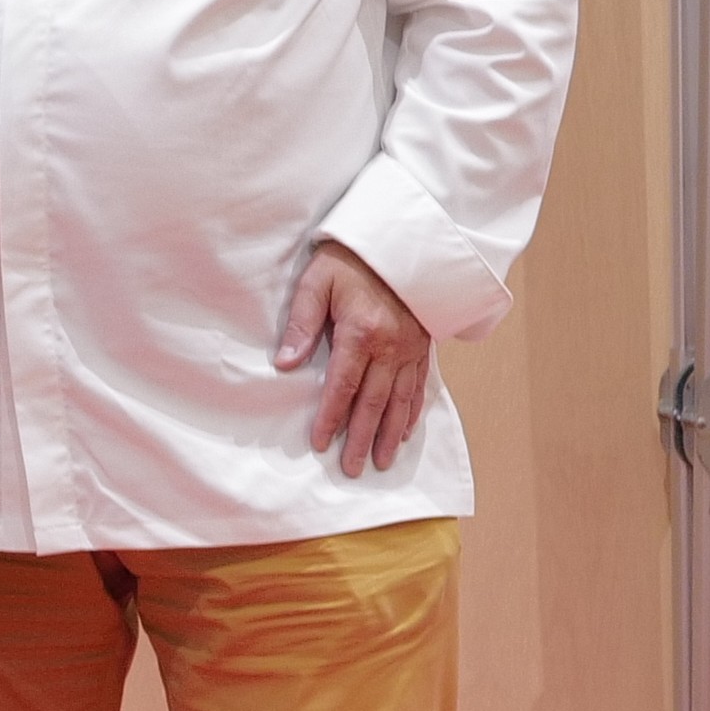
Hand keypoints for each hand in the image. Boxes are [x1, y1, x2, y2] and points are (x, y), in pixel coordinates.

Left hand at [276, 239, 435, 474]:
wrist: (400, 241)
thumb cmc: (351, 260)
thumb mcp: (318, 281)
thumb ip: (301, 323)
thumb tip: (285, 362)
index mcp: (361, 333)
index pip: (343, 386)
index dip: (330, 417)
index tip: (320, 443)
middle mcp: (391, 347)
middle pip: (373, 402)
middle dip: (361, 438)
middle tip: (353, 469)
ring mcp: (411, 348)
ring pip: (400, 400)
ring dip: (389, 434)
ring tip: (382, 462)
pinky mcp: (423, 346)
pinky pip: (419, 385)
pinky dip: (412, 411)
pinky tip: (405, 431)